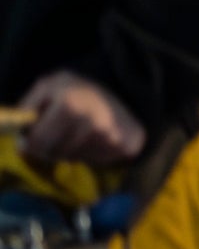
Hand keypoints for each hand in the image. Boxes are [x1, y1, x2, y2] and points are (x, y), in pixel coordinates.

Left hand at [18, 72, 145, 164]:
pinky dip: (91, 154)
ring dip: (72, 151)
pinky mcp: (126, 147)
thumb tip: (22, 136)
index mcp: (70, 104)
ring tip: (78, 134)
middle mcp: (94, 122)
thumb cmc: (77, 90)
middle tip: (57, 136)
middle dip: (51, 148)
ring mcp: (112, 136)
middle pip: (56, 153)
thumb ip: (28, 106)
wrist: (124, 90)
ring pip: (76, 158)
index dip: (32, 143)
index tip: (35, 138)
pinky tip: (95, 139)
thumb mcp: (48, 87)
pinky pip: (96, 161)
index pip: (39, 141)